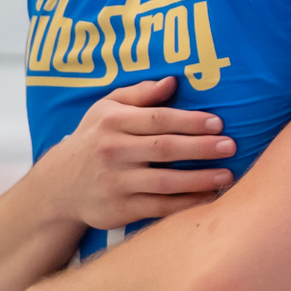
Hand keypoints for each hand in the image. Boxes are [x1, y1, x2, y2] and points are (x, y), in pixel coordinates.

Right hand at [41, 76, 235, 230]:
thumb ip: (139, 94)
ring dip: (200, 179)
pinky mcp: (120, 209)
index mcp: (112, 122)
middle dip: (201, 148)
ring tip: (227, 175)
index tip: (218, 123)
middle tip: (230, 146)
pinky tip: (210, 198)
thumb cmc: (94, 139)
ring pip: (165, 181)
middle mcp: (113, 151)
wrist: (59, 186)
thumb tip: (172, 81)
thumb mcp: (106, 109)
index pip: (158, 119)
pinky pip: (159, 207)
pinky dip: (186, 204)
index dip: (190, 121)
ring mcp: (116, 182)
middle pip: (165, 149)